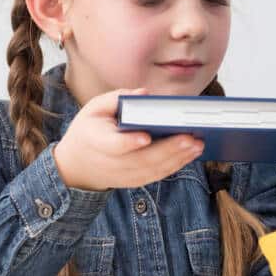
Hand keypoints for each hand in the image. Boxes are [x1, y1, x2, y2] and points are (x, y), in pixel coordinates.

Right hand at [52, 87, 203, 190]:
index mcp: (95, 141)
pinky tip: (191, 153)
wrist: (77, 165)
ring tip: (197, 144)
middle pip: (141, 159)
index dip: (128, 142)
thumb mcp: (94, 108)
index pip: (113, 145)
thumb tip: (144, 94)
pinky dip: (175, 165)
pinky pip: (157, 175)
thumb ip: (116, 98)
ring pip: (153, 170)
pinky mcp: (134, 181)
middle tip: (190, 137)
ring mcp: (123, 176)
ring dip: (177, 158)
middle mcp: (110, 163)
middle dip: (168, 149)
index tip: (145, 136)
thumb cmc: (90, 129)